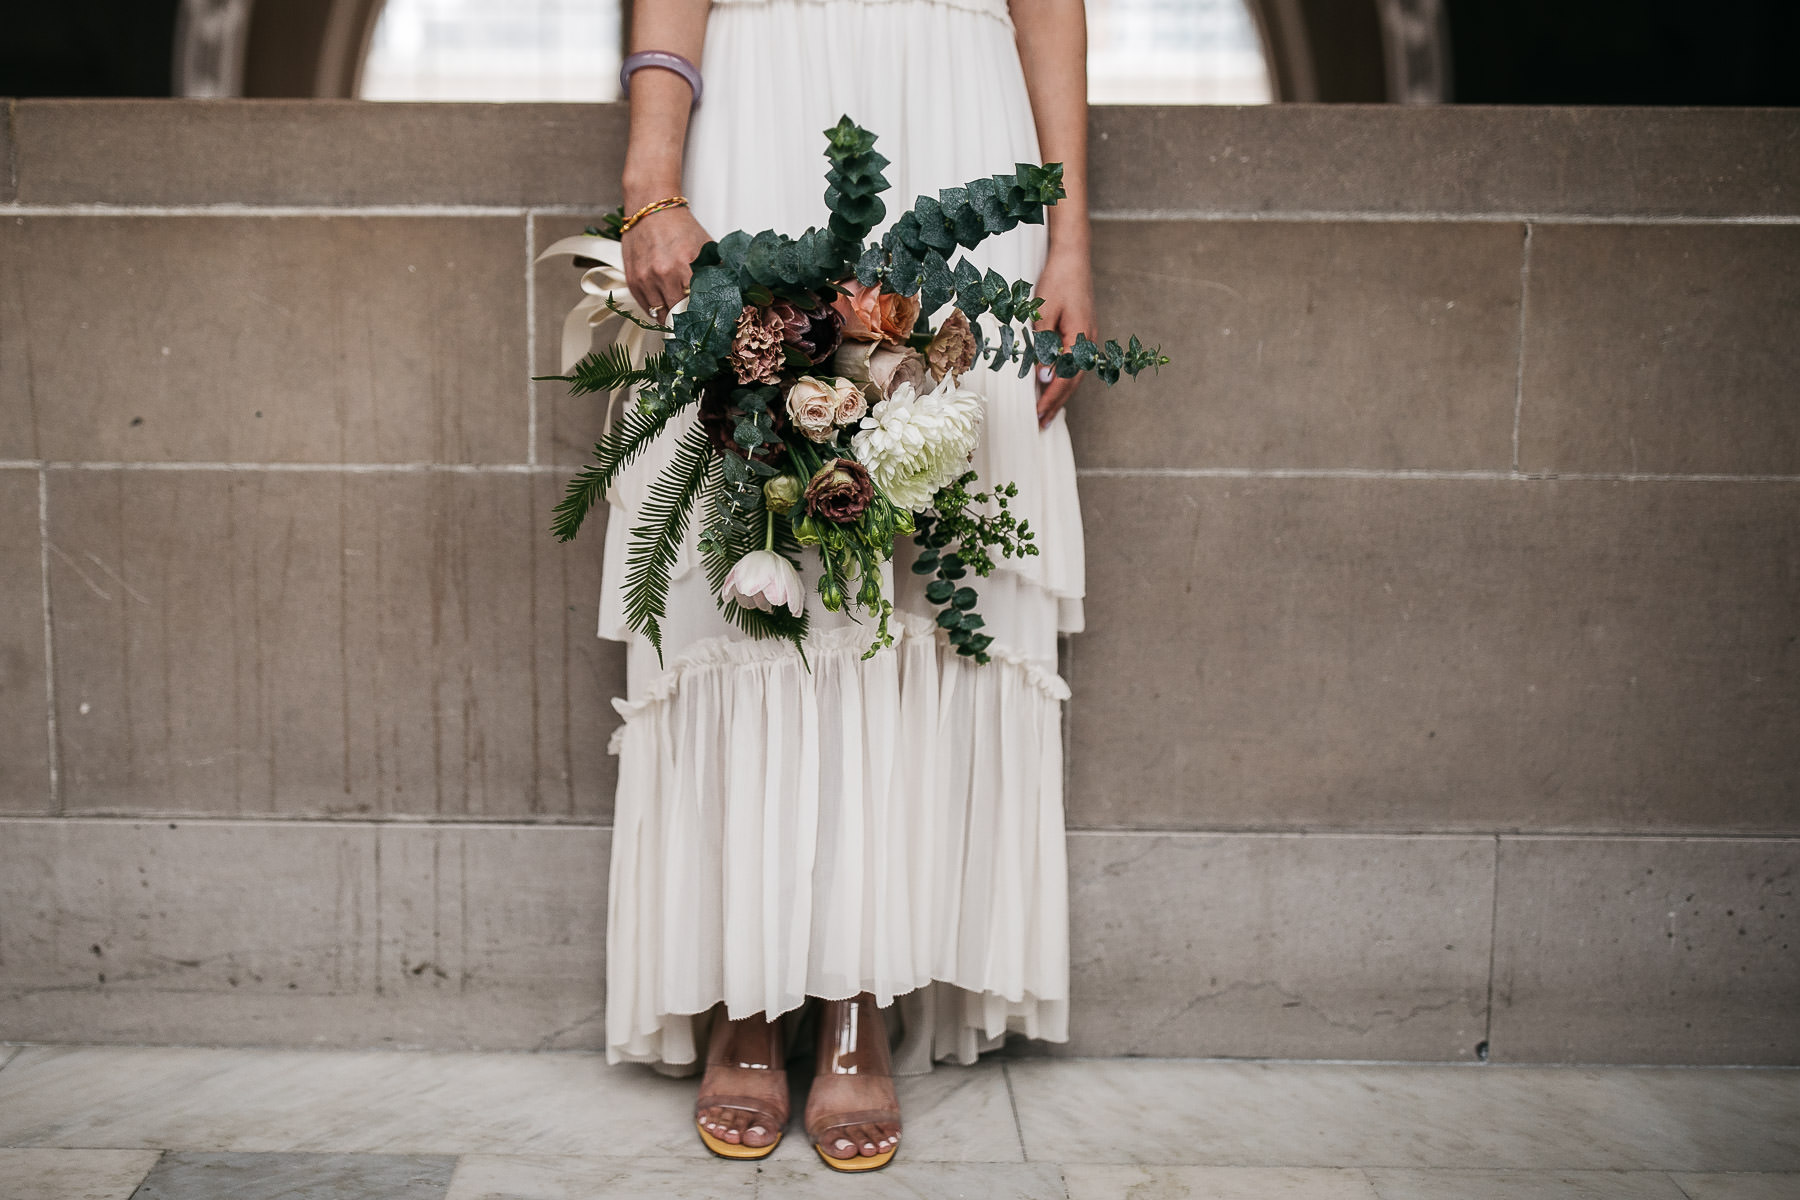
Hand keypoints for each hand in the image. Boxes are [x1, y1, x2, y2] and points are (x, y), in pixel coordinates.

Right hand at [622, 204, 712, 321]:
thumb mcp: (705, 246)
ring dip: (671, 318)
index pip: (697, 304)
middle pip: (679, 314)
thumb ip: (717, 270)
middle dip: (688, 318)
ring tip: (679, 314)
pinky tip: (665, 305)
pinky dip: (656, 311)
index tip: (708, 320)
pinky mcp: (633, 280)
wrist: (651, 209)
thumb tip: (732, 292)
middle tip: (695, 320)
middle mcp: (663, 273)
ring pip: (661, 315)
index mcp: (685, 264)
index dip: (703, 315)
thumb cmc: (679, 226)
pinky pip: (646, 308)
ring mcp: (646, 278)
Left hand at [1031, 245, 1095, 428]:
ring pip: (1076, 374)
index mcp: (1080, 338)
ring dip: (1062, 394)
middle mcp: (1089, 341)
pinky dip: (1066, 378)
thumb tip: (1043, 377)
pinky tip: (1056, 385)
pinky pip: (1076, 363)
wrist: (1073, 257)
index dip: (1051, 398)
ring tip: (1048, 412)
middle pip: (1074, 381)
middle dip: (1057, 404)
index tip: (1038, 414)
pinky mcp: (1085, 332)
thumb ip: (1044, 346)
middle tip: (1042, 424)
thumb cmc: (1057, 281)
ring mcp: (1089, 337)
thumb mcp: (1044, 313)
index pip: (1065, 378)